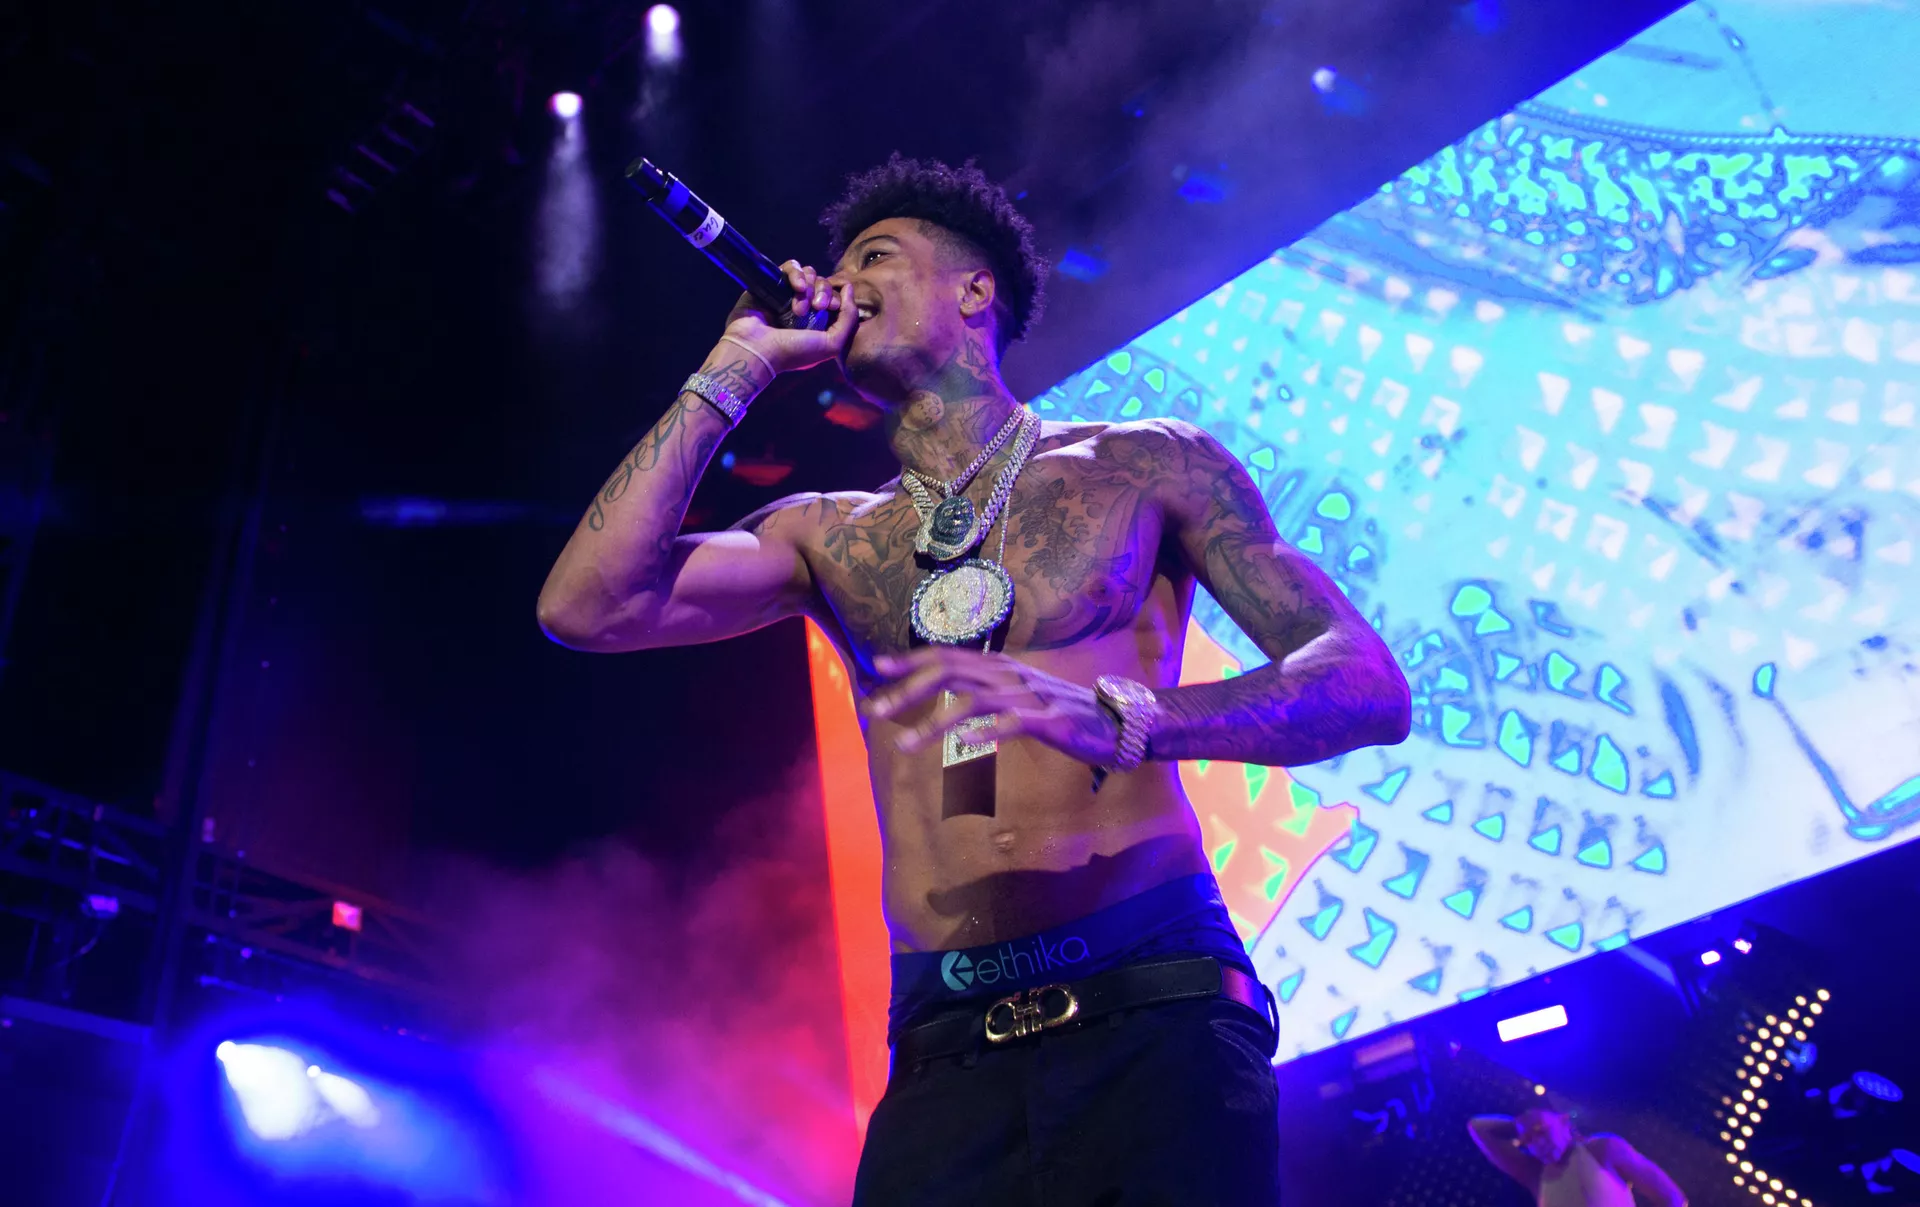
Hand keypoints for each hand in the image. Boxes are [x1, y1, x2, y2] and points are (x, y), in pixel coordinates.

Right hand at [720, 262, 856, 376]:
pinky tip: (795, 287)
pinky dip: (796, 273)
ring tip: (799, 306)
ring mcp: (786, 294)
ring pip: (808, 273)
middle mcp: (803, 306)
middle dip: (824, 292)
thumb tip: (849, 288)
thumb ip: (849, 318)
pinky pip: (790, 266)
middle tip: (816, 307)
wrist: (757, 350)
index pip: (835, 297)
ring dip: (808, 286)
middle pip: (823, 283)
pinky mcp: (771, 283)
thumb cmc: (794, 353)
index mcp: (817, 320)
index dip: (838, 298)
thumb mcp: (832, 344)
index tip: (831, 308)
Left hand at [863, 648, 1123, 766]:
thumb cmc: (1059, 711)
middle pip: (951, 673)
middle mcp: (1011, 675)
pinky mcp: (1051, 720)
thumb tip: (947, 690)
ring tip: (906, 745)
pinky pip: (1016, 723)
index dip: (912, 660)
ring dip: (935, 722)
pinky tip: (968, 742)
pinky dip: (990, 731)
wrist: (1114, 722)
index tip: (878, 666)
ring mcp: (1031, 696)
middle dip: (909, 690)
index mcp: (1000, 667)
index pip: (948, 655)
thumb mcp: (1017, 695)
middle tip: (877, 710)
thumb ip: (984, 689)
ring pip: (974, 701)